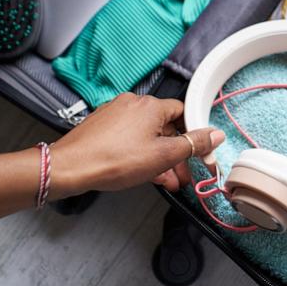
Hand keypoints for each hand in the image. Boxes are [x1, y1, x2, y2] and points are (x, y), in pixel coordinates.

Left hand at [49, 93, 224, 198]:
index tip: (198, 152)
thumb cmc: (114, 160)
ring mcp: (114, 115)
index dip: (193, 135)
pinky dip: (140, 154)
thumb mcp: (164, 156)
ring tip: (165, 181)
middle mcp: (132, 104)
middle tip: (183, 175)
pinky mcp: (102, 127)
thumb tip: (215, 135)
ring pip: (146, 136)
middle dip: (175, 154)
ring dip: (158, 158)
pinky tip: (144, 174)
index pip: (182, 113)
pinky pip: (129, 139)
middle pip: (164, 127)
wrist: (71, 168)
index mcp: (151, 105)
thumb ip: (193, 144)